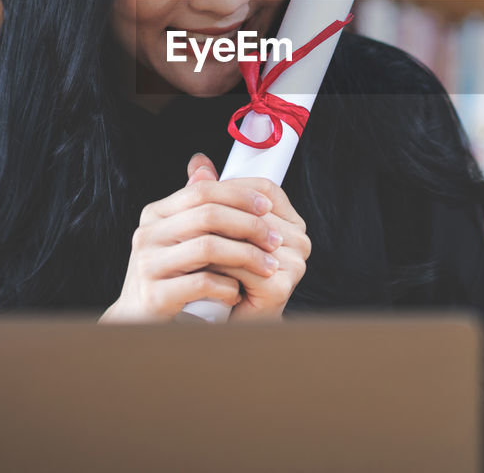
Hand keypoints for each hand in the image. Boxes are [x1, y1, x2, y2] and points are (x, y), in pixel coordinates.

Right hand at [100, 154, 285, 322]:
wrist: (136, 320)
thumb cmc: (167, 276)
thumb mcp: (177, 235)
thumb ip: (192, 203)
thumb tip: (203, 163)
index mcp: (155, 214)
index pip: (201, 191)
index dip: (238, 195)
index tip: (267, 206)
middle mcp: (147, 235)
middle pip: (208, 215)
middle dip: (249, 225)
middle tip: (275, 240)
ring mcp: (147, 265)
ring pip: (207, 248)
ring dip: (246, 256)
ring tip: (268, 266)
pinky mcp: (154, 295)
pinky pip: (200, 283)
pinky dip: (227, 286)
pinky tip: (238, 292)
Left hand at [185, 154, 310, 321]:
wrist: (232, 320)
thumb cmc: (227, 274)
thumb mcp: (219, 229)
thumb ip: (213, 194)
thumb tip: (198, 162)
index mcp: (291, 221)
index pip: (265, 189)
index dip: (232, 187)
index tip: (201, 193)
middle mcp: (299, 240)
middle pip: (254, 213)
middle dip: (218, 215)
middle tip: (184, 218)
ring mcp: (294, 263)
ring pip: (246, 239)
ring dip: (214, 240)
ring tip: (186, 242)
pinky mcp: (280, 285)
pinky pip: (242, 266)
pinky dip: (217, 267)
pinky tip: (197, 268)